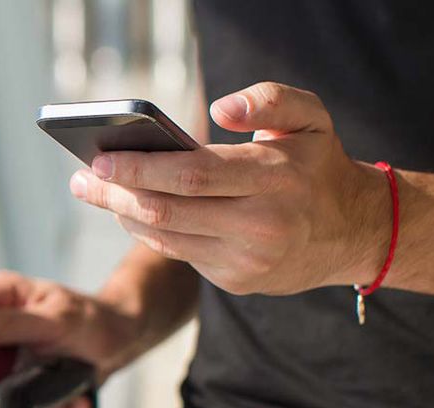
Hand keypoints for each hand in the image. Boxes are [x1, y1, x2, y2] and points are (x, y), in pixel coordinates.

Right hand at [0, 270, 146, 407]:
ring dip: (25, 401)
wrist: (122, 342)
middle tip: (12, 385)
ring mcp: (4, 356)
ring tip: (63, 395)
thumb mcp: (57, 319)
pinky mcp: (18, 381)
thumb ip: (13, 323)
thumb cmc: (93, 319)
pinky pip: (16, 404)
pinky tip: (72, 403)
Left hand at [69, 82, 389, 294]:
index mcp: (273, 178)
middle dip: (114, 195)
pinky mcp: (237, 282)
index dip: (139, 169)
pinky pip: (180, 254)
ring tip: (95, 192)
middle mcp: (259, 225)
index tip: (98, 160)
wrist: (353, 232)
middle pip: (166, 211)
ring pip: (166, 238)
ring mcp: (246, 260)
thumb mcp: (310, 116)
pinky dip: (151, 232)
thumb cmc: (318, 164)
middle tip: (80, 179)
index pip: (190, 175)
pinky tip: (130, 211)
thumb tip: (220, 109)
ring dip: (123, 215)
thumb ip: (269, 99)